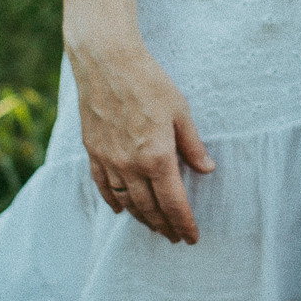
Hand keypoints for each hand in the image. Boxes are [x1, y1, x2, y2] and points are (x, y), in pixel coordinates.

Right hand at [67, 34, 214, 242]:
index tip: (191, 237)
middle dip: (164, 227)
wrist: (106, 62)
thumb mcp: (180, 111)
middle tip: (175, 237)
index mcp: (157, 158)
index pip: (174, 203)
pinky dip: (114, 201)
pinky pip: (103, 187)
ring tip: (154, 226)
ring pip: (126, 202)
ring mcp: (109, 161)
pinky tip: (121, 209)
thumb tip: (207, 169)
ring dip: (142, 219)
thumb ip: (192, 144)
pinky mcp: (93, 152)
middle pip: (149, 209)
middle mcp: (131, 166)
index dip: (184, 224)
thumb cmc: (148, 82)